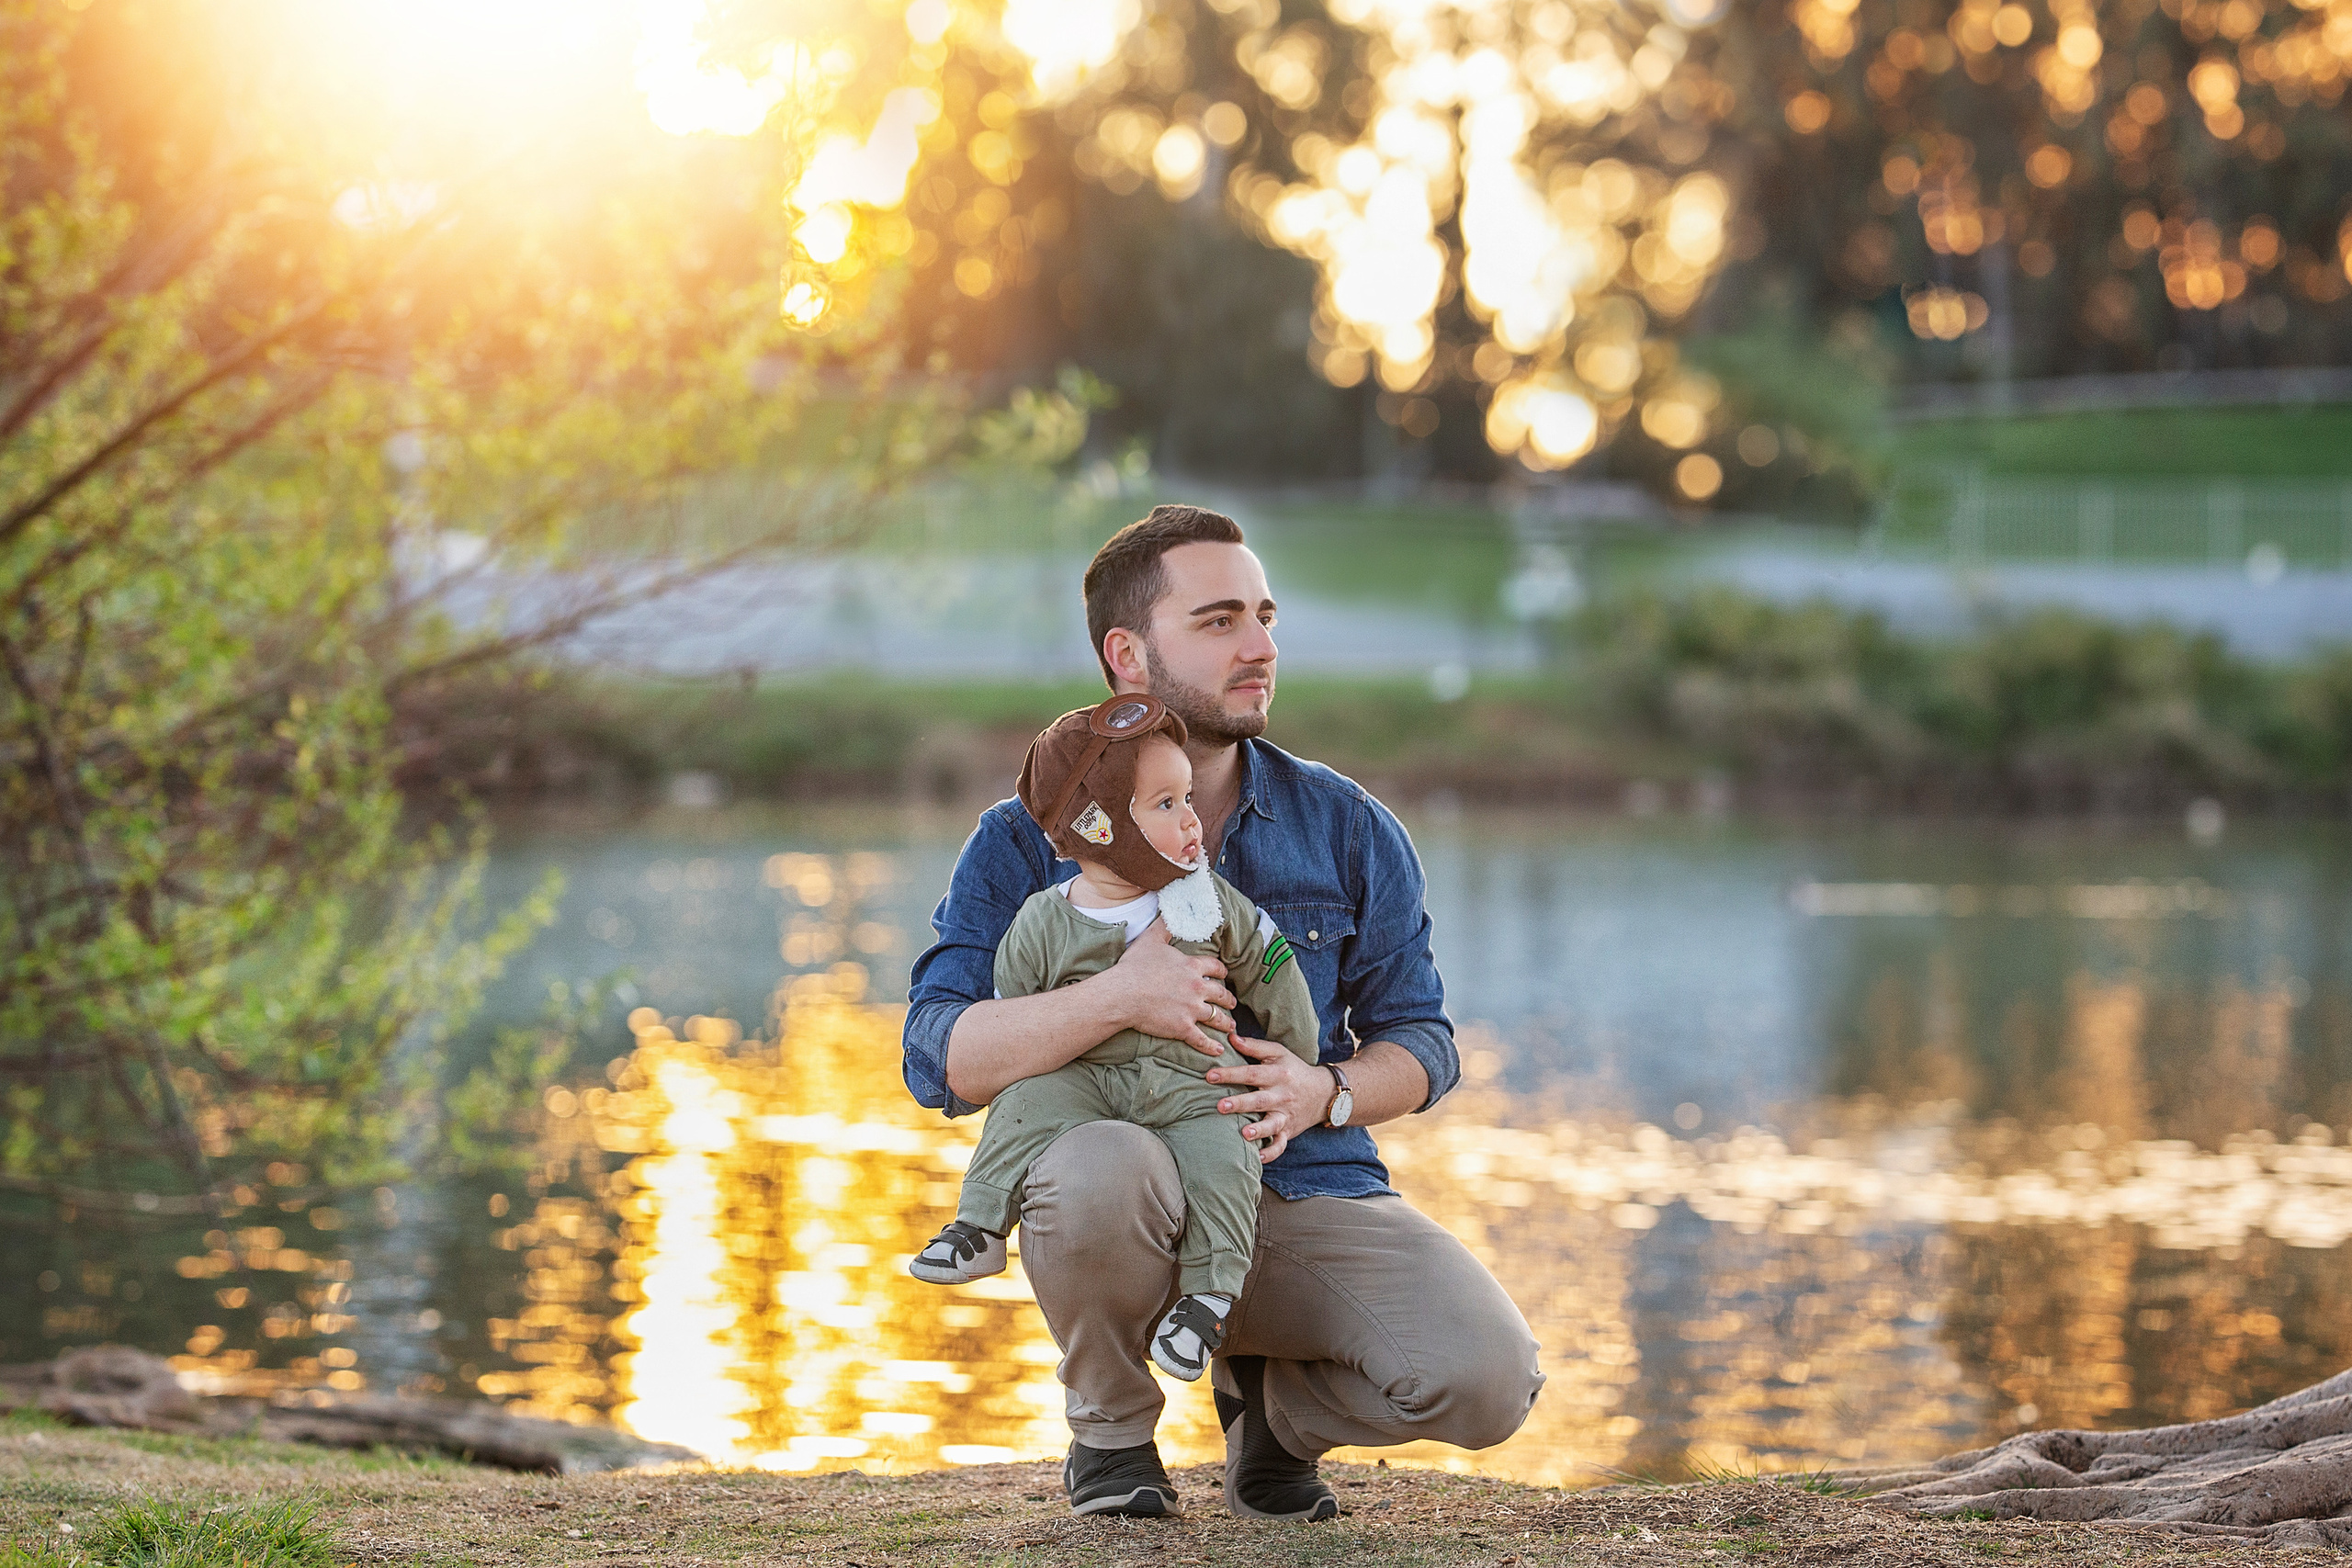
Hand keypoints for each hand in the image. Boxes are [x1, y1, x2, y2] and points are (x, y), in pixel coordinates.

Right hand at [1101, 918, 1236, 1057]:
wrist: (1122, 994)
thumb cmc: (1134, 967)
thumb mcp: (1151, 939)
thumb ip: (1165, 925)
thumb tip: (1170, 910)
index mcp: (1192, 967)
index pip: (1216, 968)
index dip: (1222, 972)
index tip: (1224, 976)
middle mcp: (1197, 988)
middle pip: (1221, 994)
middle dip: (1228, 999)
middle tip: (1231, 1002)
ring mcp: (1191, 1010)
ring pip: (1217, 1017)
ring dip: (1226, 1022)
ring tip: (1230, 1026)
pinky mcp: (1183, 1028)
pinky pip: (1202, 1040)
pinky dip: (1212, 1047)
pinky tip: (1219, 1050)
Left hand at [1208, 1037, 1331, 1164]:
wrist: (1323, 1093)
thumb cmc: (1293, 1070)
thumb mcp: (1278, 1053)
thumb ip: (1254, 1046)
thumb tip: (1230, 1037)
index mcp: (1277, 1074)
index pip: (1252, 1073)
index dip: (1231, 1074)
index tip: (1210, 1075)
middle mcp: (1282, 1095)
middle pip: (1260, 1100)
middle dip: (1240, 1104)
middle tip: (1220, 1105)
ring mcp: (1285, 1115)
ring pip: (1272, 1124)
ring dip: (1258, 1130)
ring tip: (1243, 1134)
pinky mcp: (1288, 1131)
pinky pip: (1281, 1145)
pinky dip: (1271, 1152)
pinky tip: (1258, 1158)